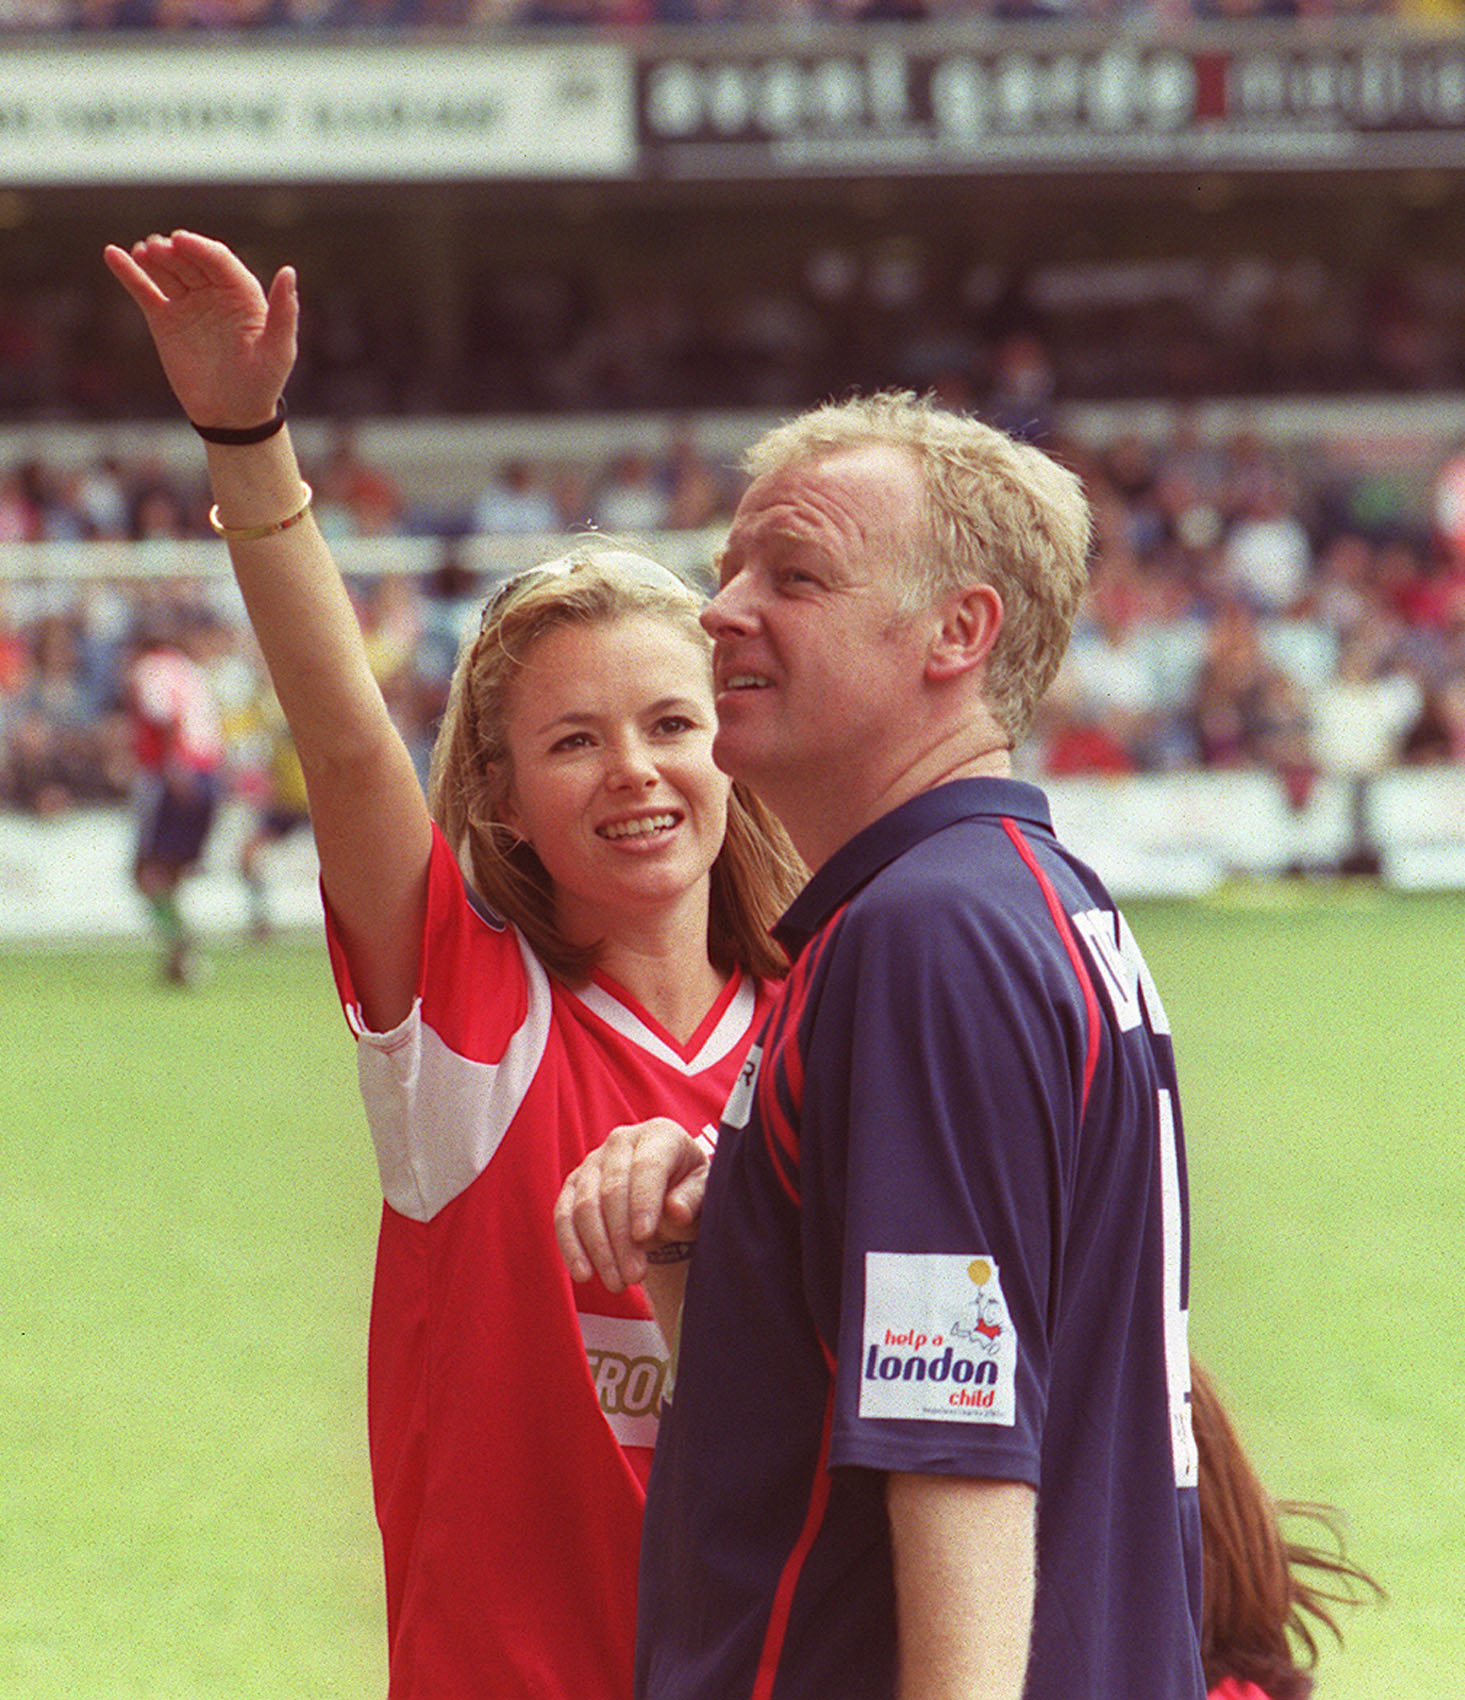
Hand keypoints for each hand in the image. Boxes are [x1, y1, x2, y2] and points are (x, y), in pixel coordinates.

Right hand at [102, 229, 296, 430]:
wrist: (232, 416)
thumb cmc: (262, 385)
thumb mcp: (279, 351)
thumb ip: (284, 313)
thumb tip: (288, 271)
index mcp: (243, 294)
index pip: (219, 260)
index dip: (200, 248)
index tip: (180, 241)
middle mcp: (214, 292)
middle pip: (190, 261)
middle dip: (174, 251)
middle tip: (158, 249)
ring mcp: (188, 303)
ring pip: (167, 270)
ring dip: (153, 257)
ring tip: (143, 252)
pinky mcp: (165, 319)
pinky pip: (144, 290)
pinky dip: (128, 272)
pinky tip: (112, 254)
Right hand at [554, 1118, 708, 1292]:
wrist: (670, 1193)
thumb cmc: (692, 1191)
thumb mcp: (706, 1192)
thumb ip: (694, 1198)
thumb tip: (676, 1210)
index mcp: (660, 1134)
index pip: (646, 1167)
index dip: (643, 1202)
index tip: (644, 1237)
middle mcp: (622, 1140)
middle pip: (612, 1189)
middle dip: (621, 1237)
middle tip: (635, 1275)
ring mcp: (593, 1162)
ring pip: (585, 1206)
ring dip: (599, 1249)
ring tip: (618, 1283)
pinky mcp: (574, 1185)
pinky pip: (564, 1216)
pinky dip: (571, 1247)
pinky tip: (584, 1274)